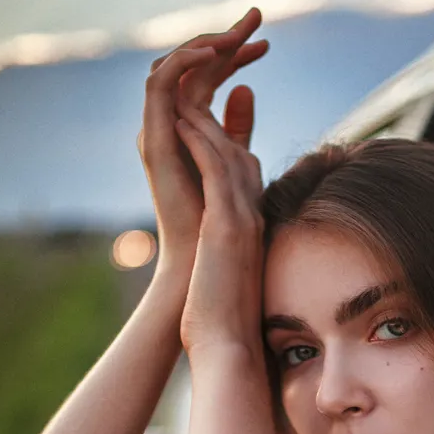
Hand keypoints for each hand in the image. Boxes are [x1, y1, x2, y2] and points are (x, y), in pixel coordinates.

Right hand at [138, 8, 267, 273]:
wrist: (205, 262)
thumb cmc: (222, 224)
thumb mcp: (237, 162)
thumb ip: (238, 126)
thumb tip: (246, 88)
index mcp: (187, 130)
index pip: (207, 78)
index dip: (235, 56)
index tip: (266, 45)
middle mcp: (167, 125)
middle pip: (189, 66)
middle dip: (222, 38)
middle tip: (256, 17)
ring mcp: (157, 129)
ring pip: (170, 65)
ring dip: (204, 43)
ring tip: (237, 31)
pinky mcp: (152, 137)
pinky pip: (159, 83)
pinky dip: (184, 62)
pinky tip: (217, 53)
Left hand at [174, 104, 265, 355]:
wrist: (230, 349)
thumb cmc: (223, 324)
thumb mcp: (225, 279)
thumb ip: (225, 256)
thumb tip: (215, 252)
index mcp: (251, 226)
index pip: (243, 169)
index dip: (228, 136)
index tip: (213, 113)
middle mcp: (252, 217)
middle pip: (239, 150)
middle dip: (221, 116)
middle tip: (202, 84)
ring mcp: (243, 220)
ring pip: (228, 152)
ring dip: (206, 117)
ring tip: (185, 89)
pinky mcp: (226, 227)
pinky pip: (215, 171)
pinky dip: (199, 141)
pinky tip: (180, 120)